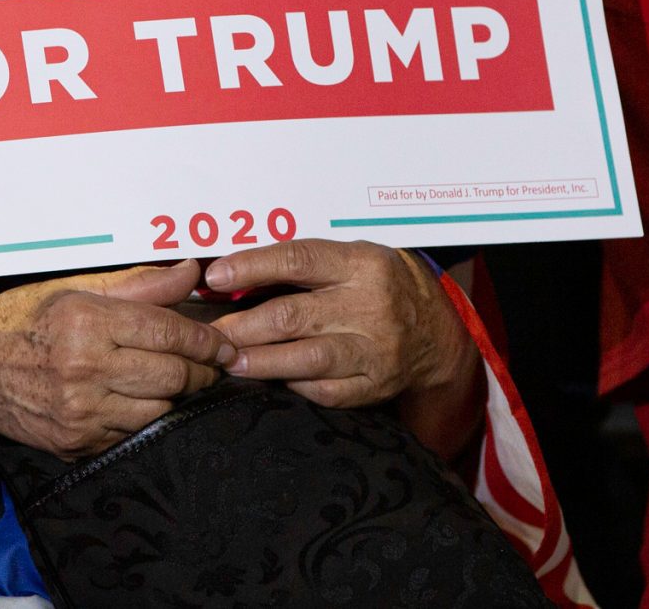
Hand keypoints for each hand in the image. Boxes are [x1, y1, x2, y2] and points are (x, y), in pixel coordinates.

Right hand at [0, 259, 231, 457]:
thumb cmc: (24, 320)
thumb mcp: (77, 288)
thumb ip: (140, 284)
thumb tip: (191, 271)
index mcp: (88, 323)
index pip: (168, 335)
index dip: (207, 341)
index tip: (226, 344)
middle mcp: (85, 370)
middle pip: (172, 377)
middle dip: (202, 372)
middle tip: (214, 364)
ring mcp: (81, 413)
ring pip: (159, 411)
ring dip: (177, 398)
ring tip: (182, 382)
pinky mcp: (77, 444)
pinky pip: (132, 434)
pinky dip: (146, 418)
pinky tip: (144, 402)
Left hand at [205, 239, 476, 410]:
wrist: (436, 333)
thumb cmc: (380, 286)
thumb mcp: (353, 259)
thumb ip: (304, 266)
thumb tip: (236, 275)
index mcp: (361, 264)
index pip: (298, 260)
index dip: (252, 267)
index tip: (215, 276)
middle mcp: (370, 306)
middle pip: (294, 315)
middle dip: (244, 326)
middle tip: (211, 334)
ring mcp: (374, 350)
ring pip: (306, 358)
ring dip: (261, 361)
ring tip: (230, 361)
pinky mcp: (374, 386)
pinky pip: (325, 390)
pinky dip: (294, 385)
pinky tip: (271, 380)